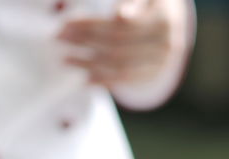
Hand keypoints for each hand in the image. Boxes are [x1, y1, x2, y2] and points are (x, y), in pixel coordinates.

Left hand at [57, 0, 185, 85]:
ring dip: (90, 63)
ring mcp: (162, 60)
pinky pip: (126, 80)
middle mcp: (166, 38)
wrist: (169, 19)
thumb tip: (120, 15)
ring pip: (121, 64)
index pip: (123, 22)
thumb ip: (130, 1)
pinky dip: (104, 80)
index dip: (94, 24)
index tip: (66, 23)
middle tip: (60, 36)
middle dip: (86, 39)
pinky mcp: (155, 73)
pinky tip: (85, 79)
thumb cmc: (145, 2)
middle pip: (119, 42)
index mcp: (161, 14)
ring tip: (66, 59)